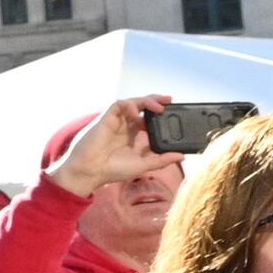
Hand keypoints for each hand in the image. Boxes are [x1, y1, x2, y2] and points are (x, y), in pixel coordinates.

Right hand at [48, 96, 171, 201]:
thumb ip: (162, 160)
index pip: (148, 119)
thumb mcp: (143, 165)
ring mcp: (115, 121)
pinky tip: (138, 113)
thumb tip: (182, 156)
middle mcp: (124, 126)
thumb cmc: (112, 170)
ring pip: (132, 102)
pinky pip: (118, 105)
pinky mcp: (106, 118)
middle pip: (141, 107)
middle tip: (170, 100)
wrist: (90, 172)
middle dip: (156, 101)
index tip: (174, 114)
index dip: (160, 115)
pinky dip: (129, 105)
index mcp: (132, 136)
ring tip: (159, 106)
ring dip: (146, 101)